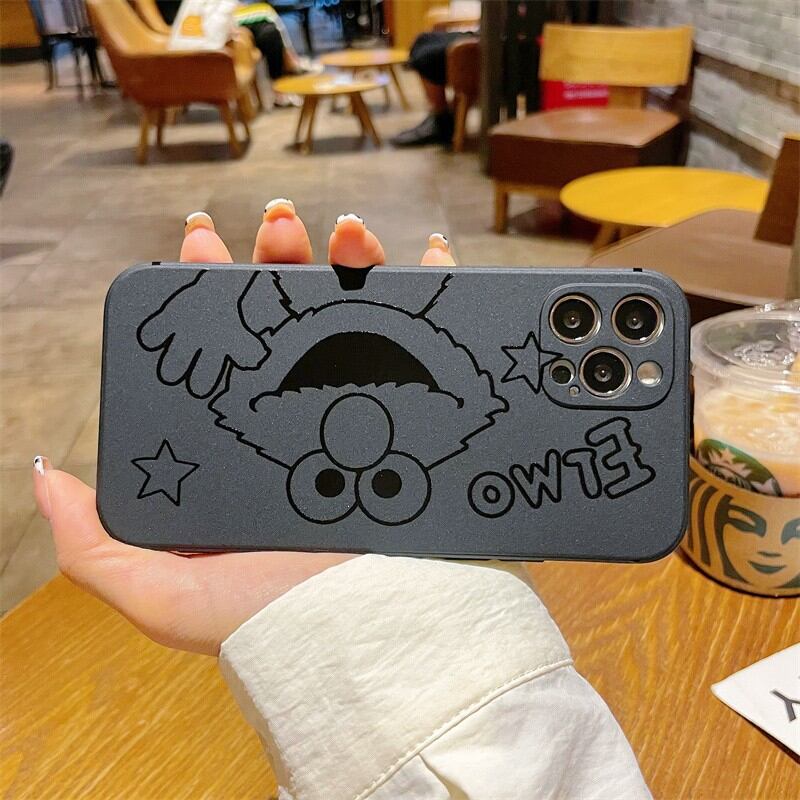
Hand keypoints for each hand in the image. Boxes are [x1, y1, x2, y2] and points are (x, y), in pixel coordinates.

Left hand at [32, 201, 455, 655]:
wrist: (366, 640)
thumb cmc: (268, 620)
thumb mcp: (160, 590)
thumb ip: (93, 542)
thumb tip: (49, 473)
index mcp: (249, 441)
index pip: (224, 345)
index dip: (207, 289)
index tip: (199, 246)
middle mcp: (309, 420)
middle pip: (291, 316)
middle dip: (278, 257)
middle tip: (275, 227)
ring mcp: (371, 415)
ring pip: (358, 314)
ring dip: (350, 258)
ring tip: (344, 230)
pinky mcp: (424, 419)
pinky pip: (431, 341)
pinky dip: (431, 291)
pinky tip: (424, 257)